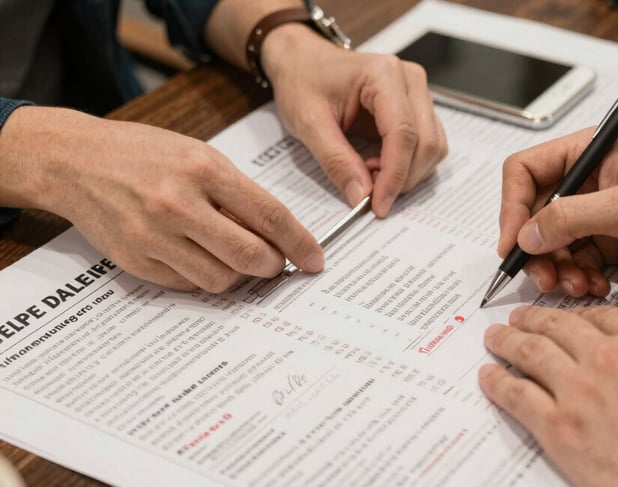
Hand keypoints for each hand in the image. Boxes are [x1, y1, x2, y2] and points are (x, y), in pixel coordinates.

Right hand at [0, 107, 322, 291]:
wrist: (75, 161)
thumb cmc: (144, 154)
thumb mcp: (198, 155)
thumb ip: (238, 193)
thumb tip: (277, 233)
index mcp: (203, 169)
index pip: (269, 216)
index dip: (300, 242)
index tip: (315, 259)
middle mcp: (178, 205)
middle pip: (250, 256)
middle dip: (274, 266)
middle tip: (278, 263)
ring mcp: (154, 237)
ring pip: (221, 279)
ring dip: (240, 276)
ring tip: (236, 258)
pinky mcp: (136, 261)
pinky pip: (188, 285)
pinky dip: (205, 277)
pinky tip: (202, 258)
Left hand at [262, 25, 447, 216]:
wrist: (302, 61)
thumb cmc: (303, 81)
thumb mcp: (308, 123)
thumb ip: (336, 160)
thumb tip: (361, 196)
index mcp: (383, 75)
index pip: (403, 133)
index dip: (395, 175)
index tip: (379, 205)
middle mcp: (410, 80)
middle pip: (426, 142)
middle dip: (402, 178)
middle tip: (370, 195)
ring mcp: (418, 93)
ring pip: (433, 146)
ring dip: (408, 173)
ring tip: (369, 173)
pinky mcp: (417, 107)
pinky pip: (427, 144)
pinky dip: (408, 165)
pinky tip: (379, 165)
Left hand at [479, 305, 617, 486]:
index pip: (600, 316)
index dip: (576, 316)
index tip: (564, 317)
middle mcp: (606, 357)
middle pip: (557, 327)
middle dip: (532, 319)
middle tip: (517, 318)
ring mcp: (578, 390)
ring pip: (530, 353)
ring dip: (507, 342)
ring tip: (495, 337)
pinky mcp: (558, 426)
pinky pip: (518, 396)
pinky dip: (498, 383)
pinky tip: (488, 376)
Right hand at [499, 129, 617, 296]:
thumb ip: (571, 218)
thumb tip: (526, 235)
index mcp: (586, 155)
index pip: (525, 172)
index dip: (512, 207)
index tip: (512, 243)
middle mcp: (584, 184)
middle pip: (532, 215)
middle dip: (535, 249)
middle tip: (543, 275)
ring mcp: (594, 216)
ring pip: (550, 245)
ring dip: (556, 269)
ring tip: (576, 285)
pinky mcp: (606, 244)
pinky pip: (573, 263)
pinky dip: (577, 279)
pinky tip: (597, 286)